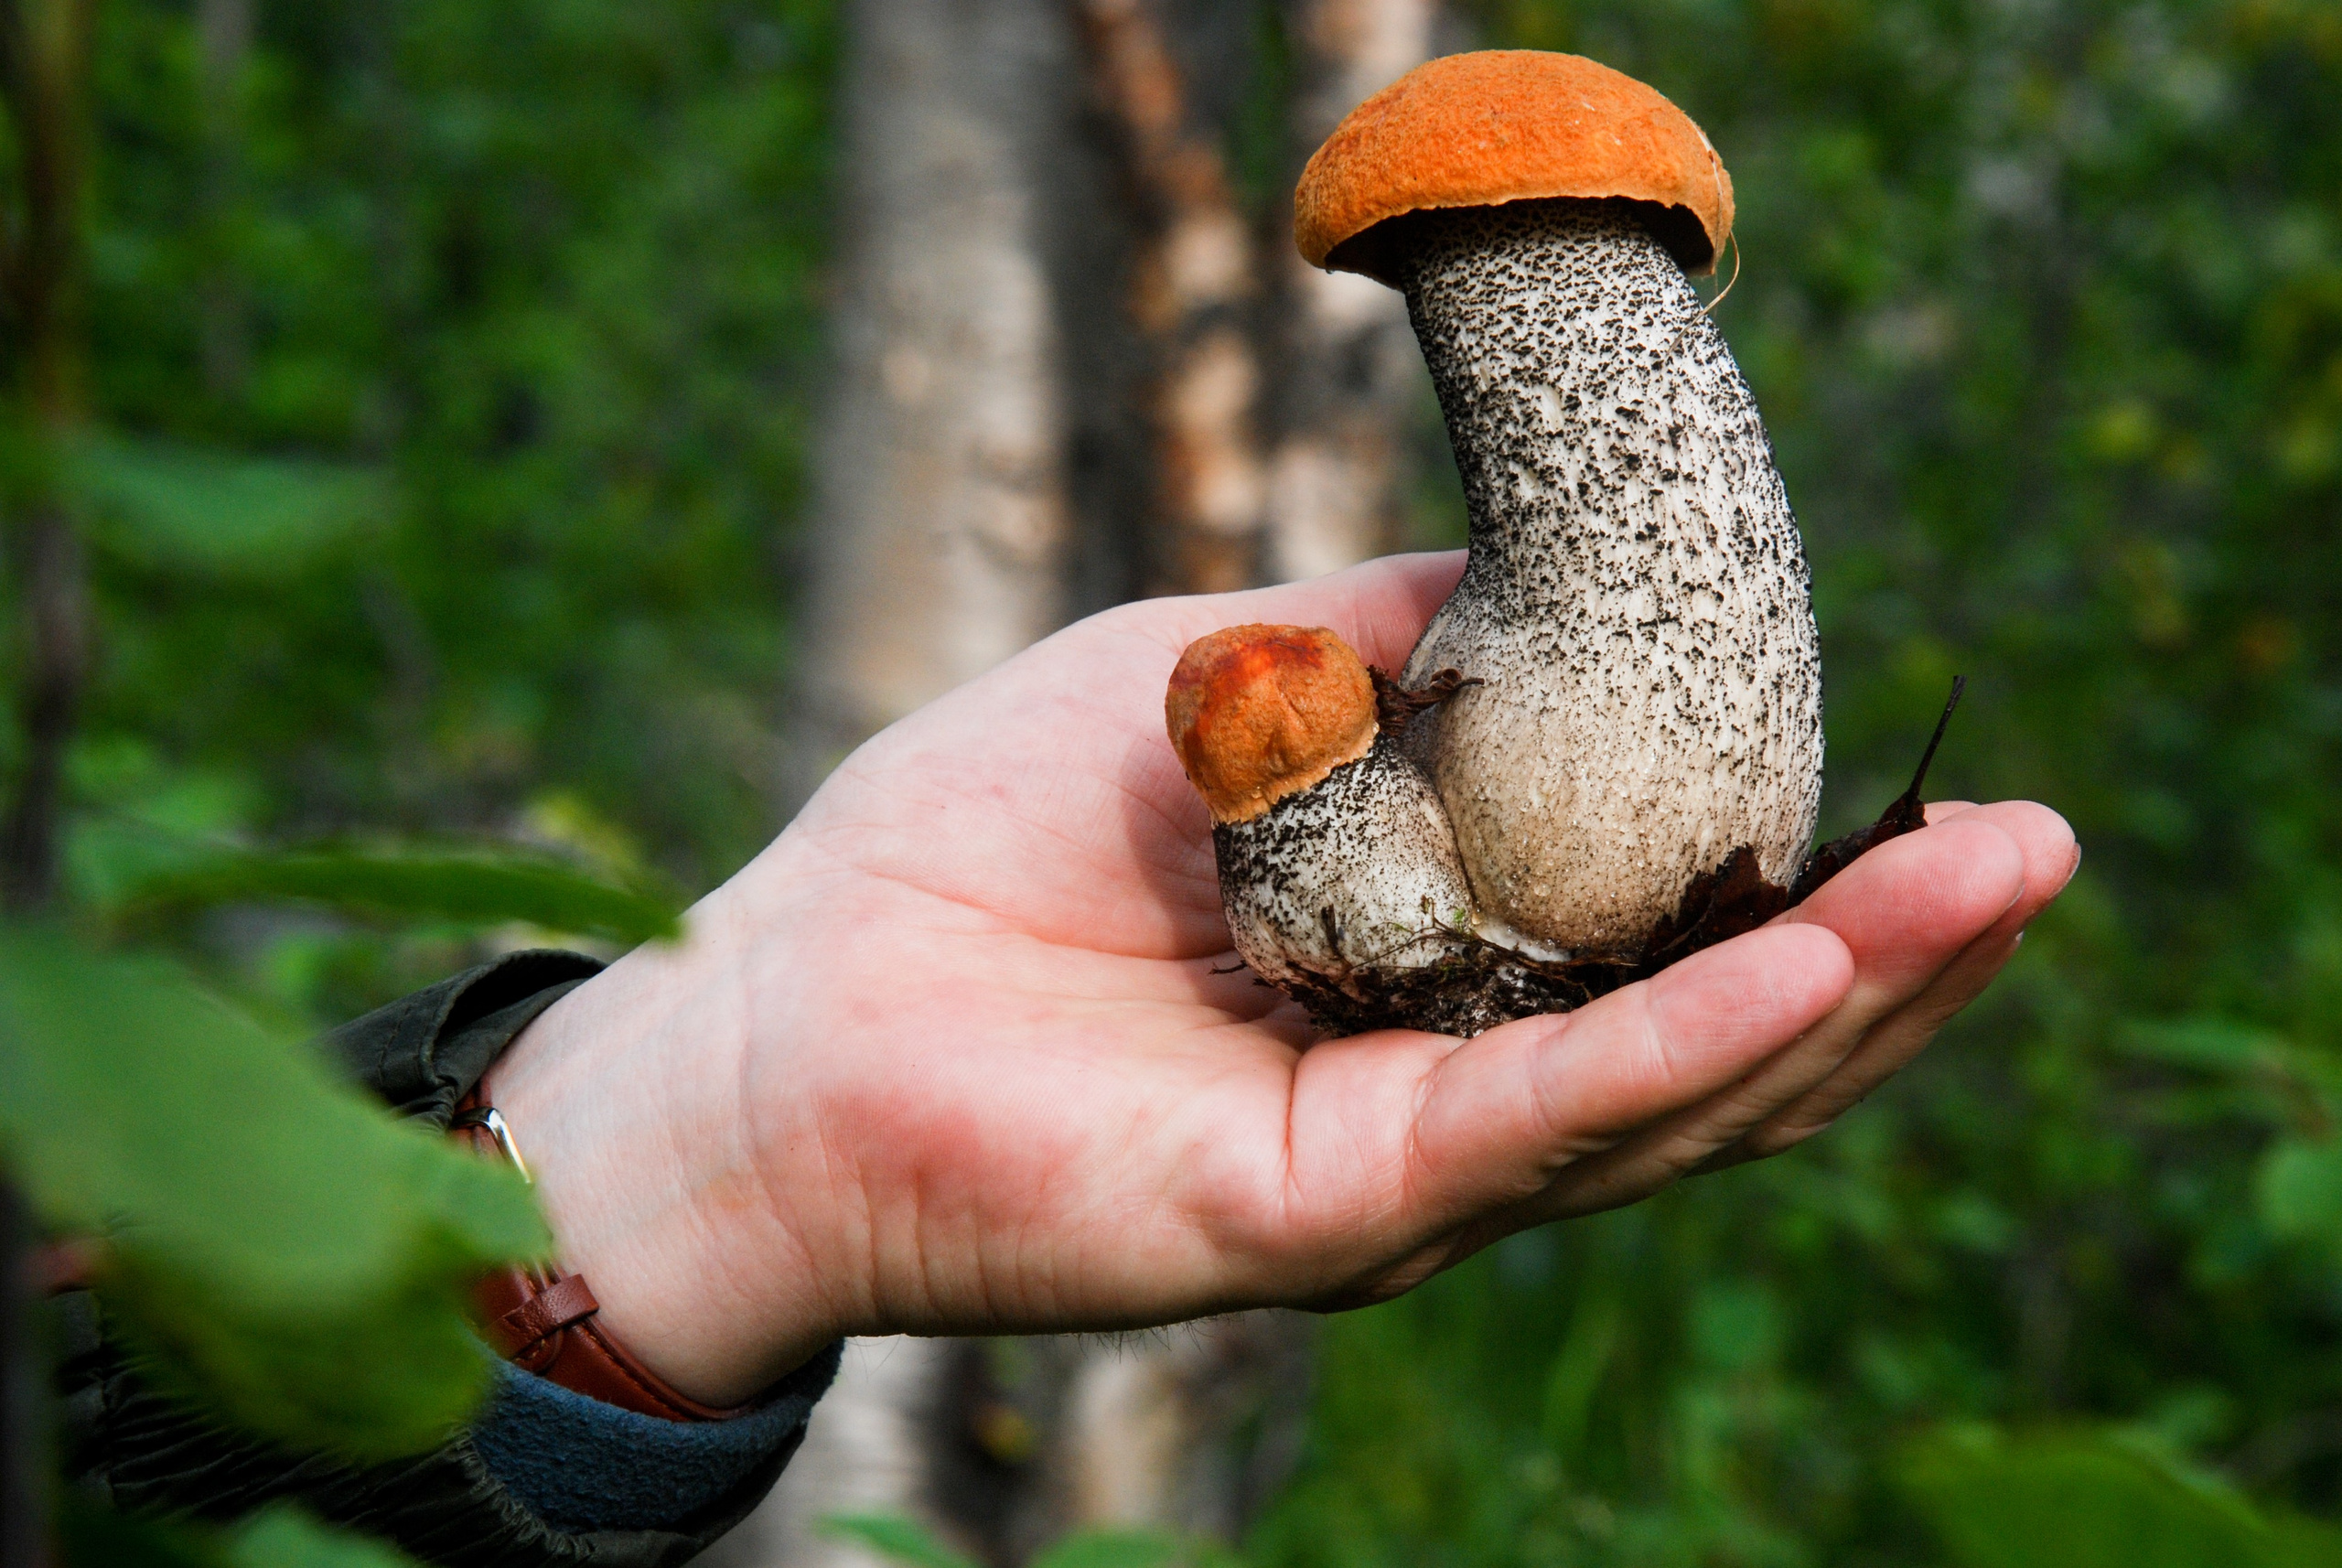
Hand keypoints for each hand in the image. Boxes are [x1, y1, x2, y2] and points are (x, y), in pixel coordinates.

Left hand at [488, 553, 2078, 1405]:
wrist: (783, 1000)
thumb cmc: (969, 839)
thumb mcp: (1206, 681)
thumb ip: (1373, 649)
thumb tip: (1531, 572)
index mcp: (1419, 970)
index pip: (1652, 937)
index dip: (1796, 863)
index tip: (1917, 771)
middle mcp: (1435, 1085)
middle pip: (1706, 1039)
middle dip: (1884, 950)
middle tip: (2031, 843)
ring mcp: (1392, 1164)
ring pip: (1663, 1102)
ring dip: (1840, 997)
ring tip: (1990, 887)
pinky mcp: (1325, 1211)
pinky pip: (1534, 1122)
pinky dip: (1678, 1047)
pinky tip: (1805, 962)